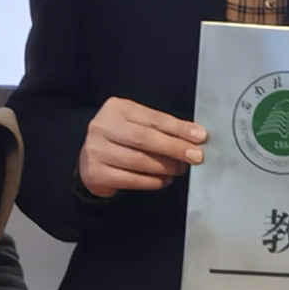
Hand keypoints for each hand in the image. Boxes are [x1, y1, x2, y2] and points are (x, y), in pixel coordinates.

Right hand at [78, 97, 207, 196]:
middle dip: (174, 148)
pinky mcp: (96, 173)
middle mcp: (103, 127)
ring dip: (164, 167)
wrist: (87, 158)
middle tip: (196, 156)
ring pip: (138, 160)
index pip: (153, 118)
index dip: (179, 128)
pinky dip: (152, 181)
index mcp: (117, 108)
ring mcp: (97, 150)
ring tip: (179, 169)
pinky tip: (164, 180)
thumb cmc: (121, 138)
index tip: (200, 136)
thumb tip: (195, 137)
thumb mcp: (137, 123)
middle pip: (144, 138)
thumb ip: (161, 128)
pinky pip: (131, 179)